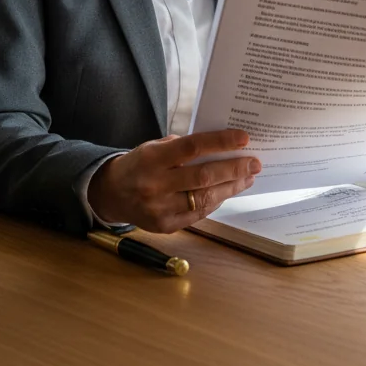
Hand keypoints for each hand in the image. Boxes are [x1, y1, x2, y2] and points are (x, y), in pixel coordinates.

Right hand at [86, 129, 258, 231]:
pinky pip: (198, 213)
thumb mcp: (154, 146)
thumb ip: (183, 147)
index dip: (220, 142)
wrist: (111, 194)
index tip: (244, 138)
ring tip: (247, 177)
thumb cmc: (140, 164)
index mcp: (153, 158)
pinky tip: (228, 191)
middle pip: (203, 177)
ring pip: (204, 198)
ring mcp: (160, 209)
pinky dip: (216, 202)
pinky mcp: (165, 226)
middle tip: (255, 163)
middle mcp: (156, 185)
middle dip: (234, 169)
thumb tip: (222, 146)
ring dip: (231, 187)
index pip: (192, 147)